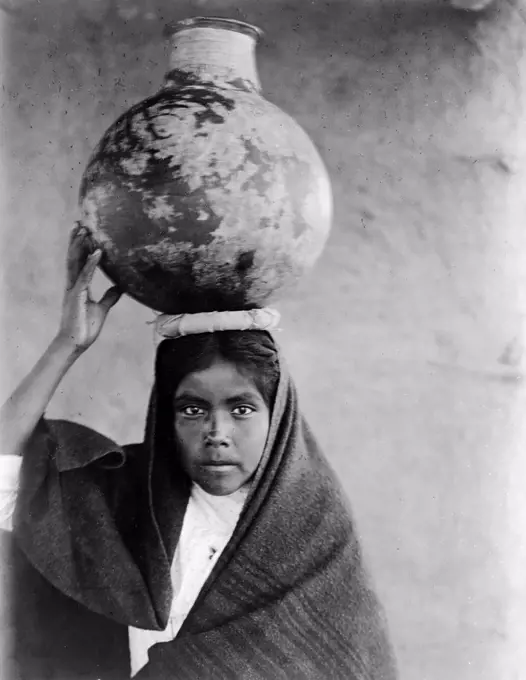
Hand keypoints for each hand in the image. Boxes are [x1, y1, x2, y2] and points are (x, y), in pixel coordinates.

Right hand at [56, 223, 120, 354]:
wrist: (76, 343)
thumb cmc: (85, 327)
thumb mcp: (102, 308)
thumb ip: (109, 296)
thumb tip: (120, 287)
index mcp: (78, 286)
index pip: (79, 262)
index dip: (81, 247)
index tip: (85, 232)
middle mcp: (73, 285)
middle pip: (74, 257)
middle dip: (77, 240)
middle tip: (81, 222)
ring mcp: (73, 289)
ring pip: (75, 262)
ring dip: (80, 245)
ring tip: (85, 230)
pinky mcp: (77, 296)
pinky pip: (85, 276)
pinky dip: (91, 264)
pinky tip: (97, 253)